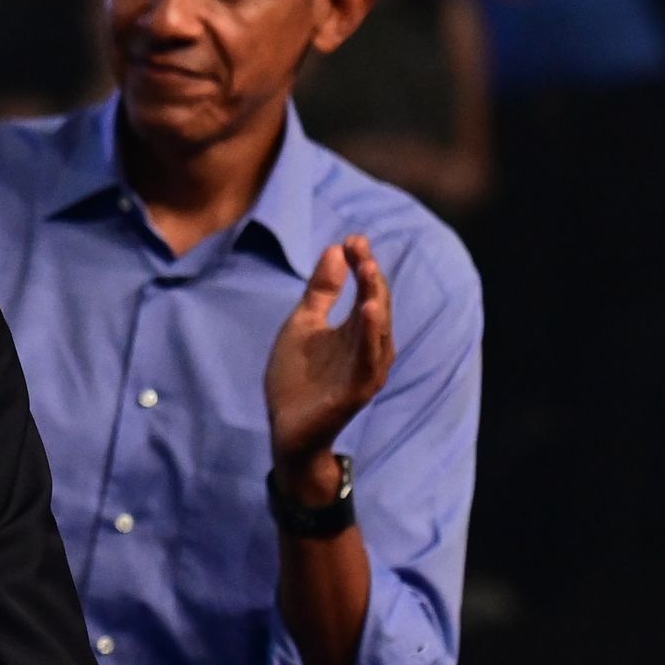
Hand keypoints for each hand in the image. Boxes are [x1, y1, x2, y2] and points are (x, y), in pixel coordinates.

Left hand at [265, 236, 393, 472]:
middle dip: (370, 276)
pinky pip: (368, 360)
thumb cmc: (297, 377)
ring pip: (378, 331)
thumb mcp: (304, 324)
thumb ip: (321, 290)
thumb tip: (336, 249)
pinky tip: (367, 313)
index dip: (362, 264)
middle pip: (377, 305)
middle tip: (360, 249)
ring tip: (369, 273)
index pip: (368, 290)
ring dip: (375, 301)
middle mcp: (368, 347)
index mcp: (356, 330)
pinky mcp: (357, 389)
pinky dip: (370, 336)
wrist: (286, 426)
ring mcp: (365, 369)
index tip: (353, 239)